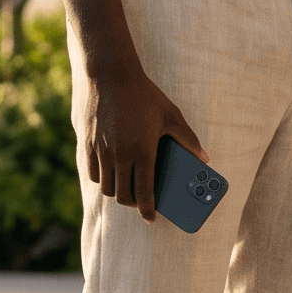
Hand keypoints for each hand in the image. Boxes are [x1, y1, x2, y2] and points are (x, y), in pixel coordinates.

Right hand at [84, 57, 206, 222]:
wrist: (110, 74)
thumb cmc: (143, 94)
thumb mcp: (170, 115)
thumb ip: (188, 139)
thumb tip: (204, 158)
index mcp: (143, 150)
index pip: (144, 192)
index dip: (148, 209)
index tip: (151, 218)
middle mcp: (120, 154)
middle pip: (122, 195)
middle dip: (132, 203)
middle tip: (140, 201)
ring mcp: (101, 150)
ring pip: (106, 186)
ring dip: (116, 192)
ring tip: (126, 187)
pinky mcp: (87, 143)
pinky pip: (93, 172)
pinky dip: (102, 179)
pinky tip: (110, 174)